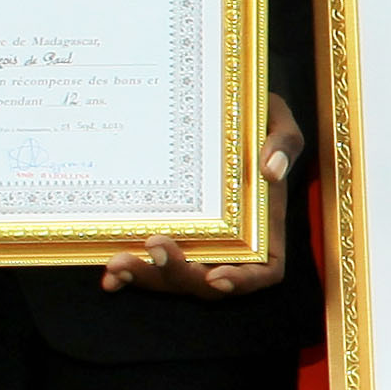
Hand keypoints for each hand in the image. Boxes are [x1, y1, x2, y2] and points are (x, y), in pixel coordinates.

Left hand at [105, 93, 305, 297]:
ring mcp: (193, 242)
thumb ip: (283, 140)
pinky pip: (146, 265)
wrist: (213, 108)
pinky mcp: (162, 233)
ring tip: (118, 262)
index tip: (216, 277)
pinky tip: (107, 276)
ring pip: (172, 277)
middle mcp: (228, 242)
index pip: (264, 270)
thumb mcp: (274, 119)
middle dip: (179, 274)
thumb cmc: (250, 117)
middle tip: (154, 246)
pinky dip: (126, 277)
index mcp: (262, 226)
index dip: (243, 281)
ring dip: (146, 277)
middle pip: (208, 281)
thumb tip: (272, 169)